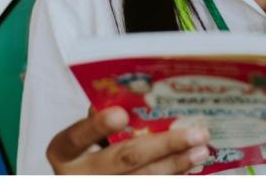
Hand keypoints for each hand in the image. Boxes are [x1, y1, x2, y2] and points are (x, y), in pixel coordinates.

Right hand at [46, 106, 210, 173]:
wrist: (84, 178)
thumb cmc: (86, 151)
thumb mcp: (84, 135)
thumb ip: (102, 117)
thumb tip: (139, 95)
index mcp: (64, 150)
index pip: (78, 135)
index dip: (97, 126)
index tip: (120, 115)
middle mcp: (78, 174)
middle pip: (125, 159)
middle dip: (165, 145)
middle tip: (196, 133)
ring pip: (144, 178)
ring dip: (177, 164)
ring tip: (202, 150)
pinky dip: (172, 176)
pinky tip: (191, 166)